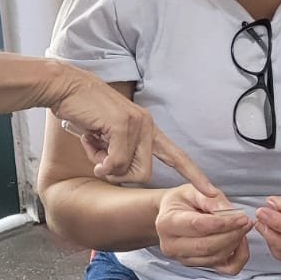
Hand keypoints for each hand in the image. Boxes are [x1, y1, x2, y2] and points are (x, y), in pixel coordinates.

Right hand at [50, 66, 217, 194]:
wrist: (68, 87)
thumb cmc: (84, 112)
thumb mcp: (107, 137)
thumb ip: (119, 154)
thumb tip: (118, 172)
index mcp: (147, 128)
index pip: (176, 155)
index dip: (194, 175)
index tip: (213, 192)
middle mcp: (147, 125)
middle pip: (144, 174)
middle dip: (119, 173)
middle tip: (99, 154)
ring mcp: (137, 124)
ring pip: (128, 170)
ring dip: (105, 165)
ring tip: (93, 141)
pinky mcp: (123, 125)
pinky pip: (116, 161)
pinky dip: (99, 160)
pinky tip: (89, 140)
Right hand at [155, 184, 251, 274]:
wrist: (172, 215)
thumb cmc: (183, 201)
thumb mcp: (193, 190)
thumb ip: (211, 199)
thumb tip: (232, 213)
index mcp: (167, 223)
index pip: (198, 226)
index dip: (223, 223)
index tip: (241, 216)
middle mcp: (172, 246)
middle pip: (207, 246)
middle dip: (232, 234)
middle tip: (246, 221)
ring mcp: (184, 259)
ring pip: (217, 257)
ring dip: (236, 243)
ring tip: (243, 226)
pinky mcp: (198, 266)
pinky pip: (226, 269)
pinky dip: (239, 257)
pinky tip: (241, 241)